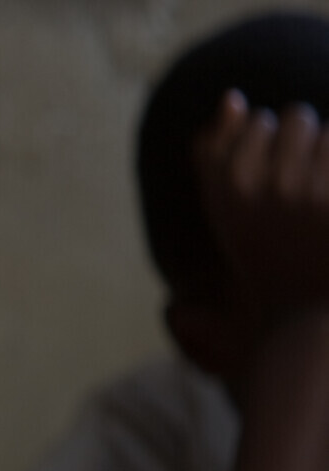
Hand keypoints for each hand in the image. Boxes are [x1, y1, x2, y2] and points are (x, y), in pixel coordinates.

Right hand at [195, 89, 328, 318]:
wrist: (302, 311)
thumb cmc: (264, 252)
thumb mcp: (226, 208)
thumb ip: (216, 152)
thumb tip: (232, 98)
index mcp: (226, 186)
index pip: (255, 123)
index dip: (269, 151)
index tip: (270, 191)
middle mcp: (262, 185)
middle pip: (295, 119)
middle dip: (305, 147)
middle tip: (302, 196)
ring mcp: (306, 190)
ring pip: (327, 133)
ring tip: (321, 199)